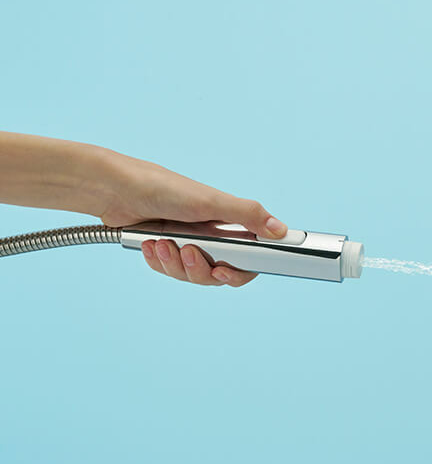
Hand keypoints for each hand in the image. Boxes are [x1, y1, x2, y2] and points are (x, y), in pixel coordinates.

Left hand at [98, 148, 287, 287]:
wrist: (117, 190)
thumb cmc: (164, 187)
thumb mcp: (211, 202)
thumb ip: (248, 215)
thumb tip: (282, 231)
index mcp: (228, 226)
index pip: (247, 260)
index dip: (239, 272)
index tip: (225, 271)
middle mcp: (211, 238)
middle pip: (217, 275)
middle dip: (200, 269)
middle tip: (188, 252)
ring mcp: (188, 245)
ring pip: (191, 276)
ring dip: (175, 264)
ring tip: (162, 242)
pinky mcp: (166, 251)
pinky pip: (168, 271)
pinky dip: (158, 260)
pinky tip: (151, 243)